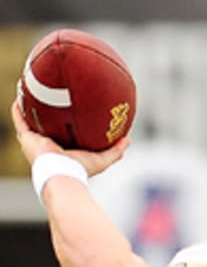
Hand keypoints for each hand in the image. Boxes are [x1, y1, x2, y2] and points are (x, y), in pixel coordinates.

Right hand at [10, 99, 128, 174]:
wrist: (63, 173)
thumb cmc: (81, 170)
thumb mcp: (102, 159)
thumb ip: (115, 151)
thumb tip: (128, 140)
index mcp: (62, 150)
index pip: (61, 135)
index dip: (63, 125)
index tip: (68, 112)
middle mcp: (47, 146)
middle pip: (44, 127)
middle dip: (45, 115)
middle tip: (48, 99)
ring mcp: (35, 142)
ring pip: (30, 122)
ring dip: (29, 109)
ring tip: (31, 93)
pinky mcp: (27, 138)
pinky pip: (19, 119)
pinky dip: (18, 109)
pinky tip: (20, 97)